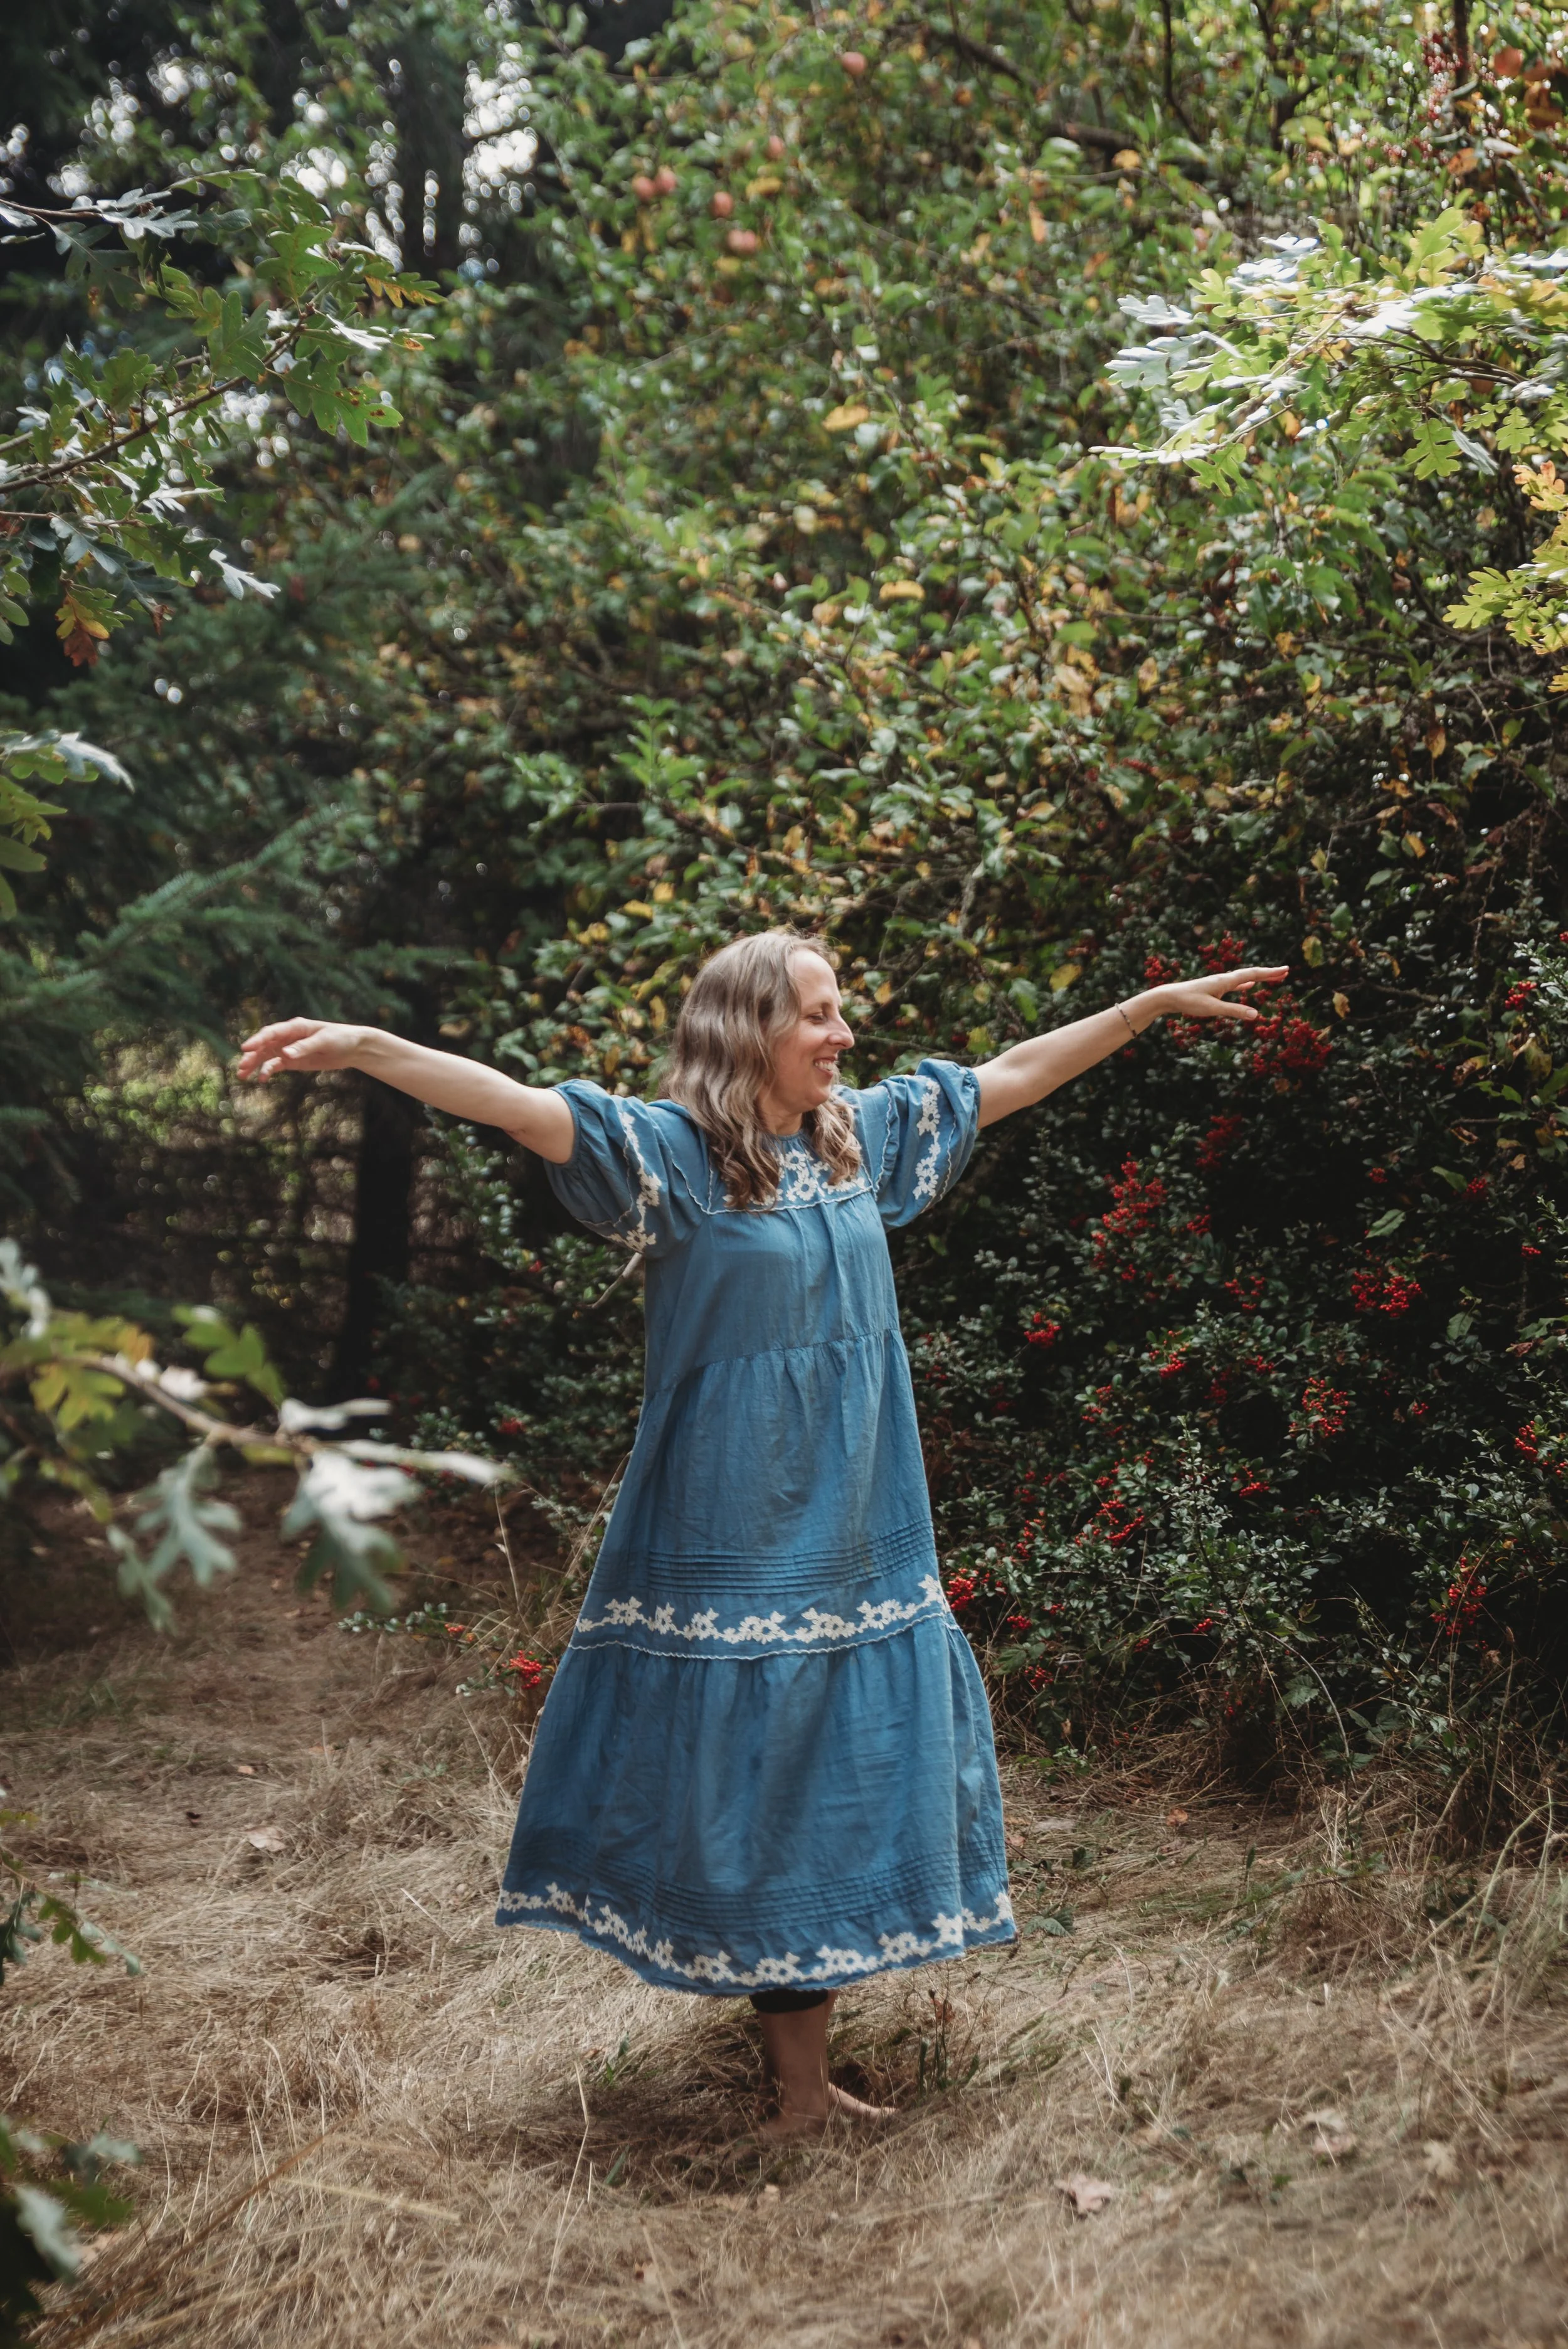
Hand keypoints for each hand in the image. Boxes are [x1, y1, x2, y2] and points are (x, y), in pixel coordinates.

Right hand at [234, 1017, 365, 1081]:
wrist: (353, 1047)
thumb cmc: (340, 1038)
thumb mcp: (324, 1041)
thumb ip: (304, 1047)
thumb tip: (285, 1054)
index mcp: (295, 1027)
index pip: (272, 1032)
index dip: (257, 1040)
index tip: (245, 1048)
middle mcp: (288, 1036)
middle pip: (265, 1045)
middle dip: (252, 1055)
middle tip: (241, 1067)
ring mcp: (289, 1049)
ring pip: (266, 1056)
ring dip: (254, 1064)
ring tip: (242, 1075)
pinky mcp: (293, 1061)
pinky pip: (276, 1065)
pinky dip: (267, 1071)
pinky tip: (262, 1079)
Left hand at [1147, 965, 1289, 1023]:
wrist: (1170, 997)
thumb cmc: (1189, 1002)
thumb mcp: (1212, 1009)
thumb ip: (1234, 1011)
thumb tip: (1256, 1015)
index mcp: (1226, 981)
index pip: (1253, 974)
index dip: (1270, 973)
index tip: (1285, 969)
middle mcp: (1224, 979)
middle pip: (1251, 974)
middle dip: (1269, 973)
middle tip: (1286, 971)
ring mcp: (1220, 983)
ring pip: (1245, 978)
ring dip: (1260, 977)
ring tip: (1273, 977)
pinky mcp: (1215, 989)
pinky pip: (1236, 984)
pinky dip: (1246, 984)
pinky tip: (1249, 985)